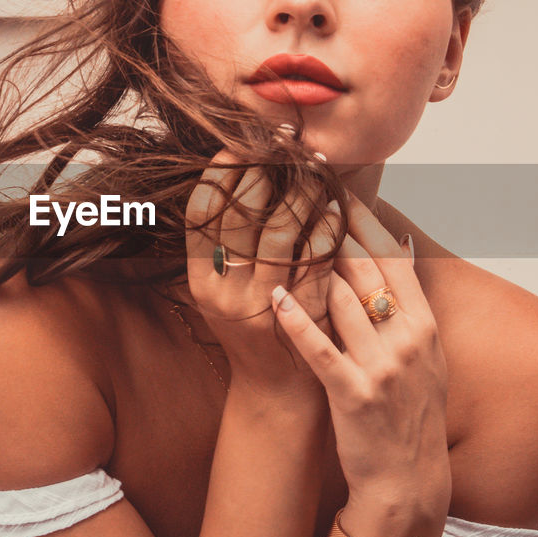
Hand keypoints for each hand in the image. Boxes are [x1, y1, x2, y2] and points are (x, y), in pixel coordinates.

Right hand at [183, 143, 337, 399]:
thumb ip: (224, 243)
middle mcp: (226, 293)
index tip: (236, 146)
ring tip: (312, 170)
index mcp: (201, 282)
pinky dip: (327, 229)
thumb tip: (236, 173)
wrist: (277, 390)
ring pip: (279, 235)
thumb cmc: (253, 327)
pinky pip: (317, 260)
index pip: (201, 214)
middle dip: (260, 174)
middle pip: (239, 218)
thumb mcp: (223, 288)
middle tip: (279, 147)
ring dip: (298, 194)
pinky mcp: (304, 315)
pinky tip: (336, 209)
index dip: (218, 175)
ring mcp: (264, 306)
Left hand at [269, 192, 450, 511]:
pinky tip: (275, 295)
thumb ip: (412, 300)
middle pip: (364, 269)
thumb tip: (401, 245)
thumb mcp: (428, 353)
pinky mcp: (352, 394)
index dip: (362, 220)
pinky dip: (296, 320)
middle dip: (330, 230)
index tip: (336, 190)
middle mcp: (408, 340)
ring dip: (308, 266)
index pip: (392, 257)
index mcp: (425, 325)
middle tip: (298, 199)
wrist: (408, 481)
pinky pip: (320, 348)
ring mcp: (382, 367)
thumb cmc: (412, 413)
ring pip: (340, 299)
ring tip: (278, 235)